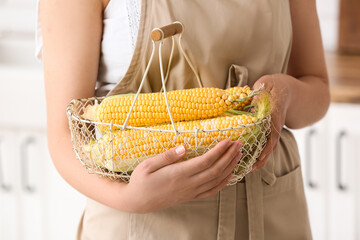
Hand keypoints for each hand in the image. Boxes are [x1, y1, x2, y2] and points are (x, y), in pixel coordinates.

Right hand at [123, 139, 241, 212]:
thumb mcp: (148, 165)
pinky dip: (223, 183)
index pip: (205, 161)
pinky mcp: (190, 197)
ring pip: (216, 181)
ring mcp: (190, 192)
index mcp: (178, 174)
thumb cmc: (141, 180)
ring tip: (238, 155)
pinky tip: (229, 175)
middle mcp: (188, 184)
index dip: (219, 151)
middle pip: (215, 170)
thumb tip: (184, 146)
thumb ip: (167, 156)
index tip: (228, 140)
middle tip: (239, 144)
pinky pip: (211, 191)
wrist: (137, 201)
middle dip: (229, 156)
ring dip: (230, 167)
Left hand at [251, 74, 289, 170]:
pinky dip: (261, 151)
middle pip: (271, 145)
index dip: (266, 148)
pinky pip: (268, 142)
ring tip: (249, 168)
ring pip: (270, 146)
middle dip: (262, 158)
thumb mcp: (266, 84)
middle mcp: (276, 124)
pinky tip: (251, 158)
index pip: (272, 134)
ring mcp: (275, 128)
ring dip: (261, 158)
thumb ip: (259, 94)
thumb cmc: (276, 85)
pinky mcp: (272, 129)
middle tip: (250, 169)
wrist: (290, 88)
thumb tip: (251, 107)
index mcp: (274, 114)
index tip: (258, 158)